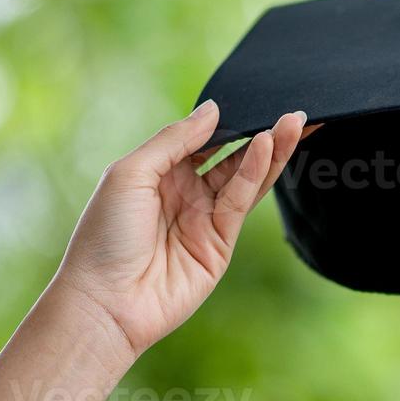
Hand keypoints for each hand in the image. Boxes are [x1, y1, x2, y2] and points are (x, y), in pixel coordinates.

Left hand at [50, 100, 316, 366]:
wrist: (106, 302)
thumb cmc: (104, 237)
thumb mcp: (131, 173)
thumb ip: (174, 139)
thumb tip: (213, 110)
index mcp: (158, 174)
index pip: (202, 140)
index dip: (227, 121)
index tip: (252, 99)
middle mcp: (185, 194)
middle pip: (232, 157)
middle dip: (261, 134)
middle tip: (292, 112)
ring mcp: (205, 219)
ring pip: (246, 178)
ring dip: (271, 150)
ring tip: (295, 122)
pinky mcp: (222, 243)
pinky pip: (242, 201)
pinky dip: (257, 173)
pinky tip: (267, 147)